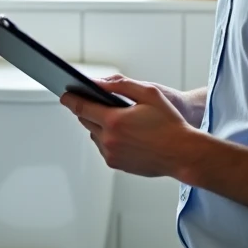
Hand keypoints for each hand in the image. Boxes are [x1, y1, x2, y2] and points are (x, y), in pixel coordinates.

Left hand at [60, 77, 198, 178]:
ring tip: (113, 117)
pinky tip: (122, 133)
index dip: (70, 99)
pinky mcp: (116, 165)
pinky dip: (107, 138)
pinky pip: (103, 147)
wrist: (183, 153)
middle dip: (87, 110)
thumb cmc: (169, 122)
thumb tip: (98, 82)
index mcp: (114, 121)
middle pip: (85, 121)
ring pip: (94, 135)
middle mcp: (108, 140)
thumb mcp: (148, 93)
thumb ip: (120, 85)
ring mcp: (111, 155)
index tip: (64, 94)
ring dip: (98, 125)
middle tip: (92, 101)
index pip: (81, 107)